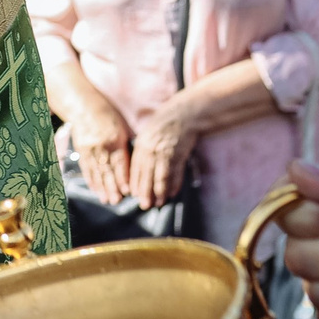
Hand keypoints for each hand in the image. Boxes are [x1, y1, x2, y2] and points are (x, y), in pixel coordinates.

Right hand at [65, 88, 133, 204]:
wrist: (83, 106)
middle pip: (108, 170)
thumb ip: (125, 146)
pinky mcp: (81, 150)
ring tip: (106, 200)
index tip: (127, 191)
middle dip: (112, 188)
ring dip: (102, 188)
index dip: (123, 178)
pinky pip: (86, 168)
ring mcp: (89, 149)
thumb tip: (133, 165)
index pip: (120, 163)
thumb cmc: (107, 115)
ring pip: (96, 172)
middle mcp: (101, 146)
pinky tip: (95, 189)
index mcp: (114, 140)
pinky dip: (91, 180)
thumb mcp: (121, 128)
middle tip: (116, 201)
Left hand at [128, 93, 199, 207]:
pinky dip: (174, 184)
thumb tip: (140, 167)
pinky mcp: (178, 154)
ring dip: (160, 192)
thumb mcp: (148, 133)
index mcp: (141, 144)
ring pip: (160, 177)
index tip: (134, 195)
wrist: (184, 113)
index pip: (136, 168)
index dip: (135, 183)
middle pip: (146, 175)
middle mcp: (151, 149)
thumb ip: (143, 149)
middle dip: (145, 192)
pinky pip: (175, 172)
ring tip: (159, 203)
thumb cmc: (165, 123)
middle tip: (145, 205)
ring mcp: (165, 152)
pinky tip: (173, 193)